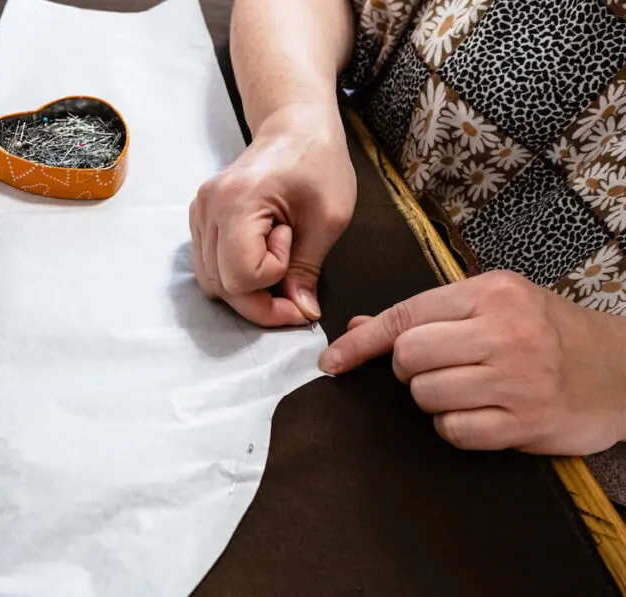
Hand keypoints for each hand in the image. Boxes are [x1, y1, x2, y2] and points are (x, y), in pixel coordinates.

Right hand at [189, 104, 355, 326]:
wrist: (295, 126)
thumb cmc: (318, 161)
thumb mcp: (329, 218)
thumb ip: (308, 269)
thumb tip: (302, 311)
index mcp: (236, 201)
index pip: (240, 276)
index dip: (273, 278)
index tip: (294, 244)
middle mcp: (207, 208)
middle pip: (220, 286)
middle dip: (260, 299)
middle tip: (296, 287)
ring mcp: (199, 213)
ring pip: (211, 282)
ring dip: (247, 288)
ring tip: (278, 260)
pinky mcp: (200, 218)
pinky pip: (210, 266)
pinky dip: (235, 274)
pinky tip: (261, 254)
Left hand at [319, 271, 625, 455]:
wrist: (623, 370)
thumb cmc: (548, 331)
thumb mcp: (494, 304)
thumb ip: (426, 313)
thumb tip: (357, 327)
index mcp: (492, 293)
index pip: (405, 316)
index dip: (361, 343)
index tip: (332, 361)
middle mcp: (504, 332)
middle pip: (409, 357)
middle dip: (409, 369)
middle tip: (436, 368)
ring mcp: (517, 380)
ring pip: (426, 396)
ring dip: (432, 398)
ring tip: (467, 388)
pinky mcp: (526, 423)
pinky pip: (453, 431)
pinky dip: (455, 426)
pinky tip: (482, 413)